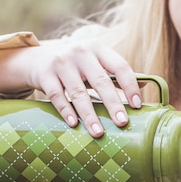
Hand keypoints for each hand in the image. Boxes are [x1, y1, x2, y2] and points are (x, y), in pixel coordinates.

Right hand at [0, 39, 141, 136]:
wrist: (36, 58)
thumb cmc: (76, 64)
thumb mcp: (96, 62)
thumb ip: (116, 73)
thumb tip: (145, 85)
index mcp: (99, 49)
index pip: (120, 67)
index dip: (130, 86)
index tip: (138, 105)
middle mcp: (80, 52)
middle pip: (101, 81)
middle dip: (113, 104)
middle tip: (122, 122)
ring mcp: (61, 62)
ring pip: (78, 92)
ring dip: (89, 114)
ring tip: (98, 132)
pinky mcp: (44, 74)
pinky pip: (56, 95)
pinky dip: (66, 110)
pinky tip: (74, 124)